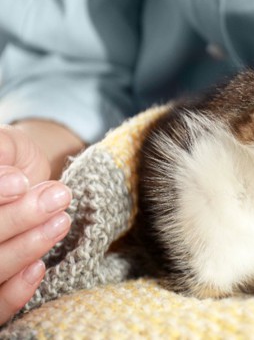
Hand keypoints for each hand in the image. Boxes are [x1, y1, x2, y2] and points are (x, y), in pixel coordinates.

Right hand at [0, 126, 71, 324]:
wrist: (24, 175)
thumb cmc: (8, 159)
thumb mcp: (5, 146)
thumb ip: (0, 155)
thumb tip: (10, 181)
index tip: (21, 182)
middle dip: (15, 220)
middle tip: (56, 197)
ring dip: (24, 249)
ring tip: (61, 221)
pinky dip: (14, 293)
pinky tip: (39, 267)